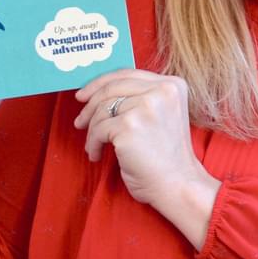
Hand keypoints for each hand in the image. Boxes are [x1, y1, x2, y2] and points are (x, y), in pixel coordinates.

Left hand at [73, 69, 219, 248]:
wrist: (177, 185)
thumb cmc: (166, 156)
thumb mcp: (162, 114)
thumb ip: (141, 97)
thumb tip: (98, 92)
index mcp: (172, 85)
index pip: (127, 73)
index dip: (101, 83)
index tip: (85, 94)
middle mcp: (161, 91)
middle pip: (111, 88)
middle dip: (90, 105)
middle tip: (80, 121)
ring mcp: (145, 107)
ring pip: (102, 110)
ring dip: (92, 130)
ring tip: (94, 145)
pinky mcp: (129, 126)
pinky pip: (98, 130)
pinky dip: (92, 144)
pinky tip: (96, 155)